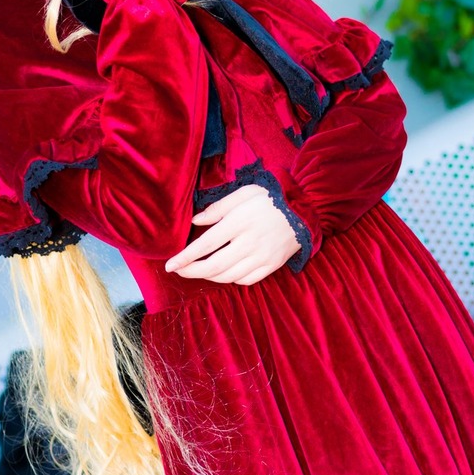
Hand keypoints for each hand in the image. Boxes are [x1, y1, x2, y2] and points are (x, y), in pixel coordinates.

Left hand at [164, 184, 301, 283]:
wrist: (302, 213)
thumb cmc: (269, 200)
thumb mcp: (243, 193)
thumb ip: (218, 208)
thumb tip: (195, 221)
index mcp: (239, 222)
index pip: (205, 245)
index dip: (185, 257)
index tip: (170, 265)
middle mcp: (249, 243)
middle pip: (213, 266)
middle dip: (191, 271)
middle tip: (179, 270)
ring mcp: (261, 258)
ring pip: (227, 276)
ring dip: (208, 277)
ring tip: (198, 270)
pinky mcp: (270, 267)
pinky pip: (245, 280)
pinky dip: (229, 279)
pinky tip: (222, 272)